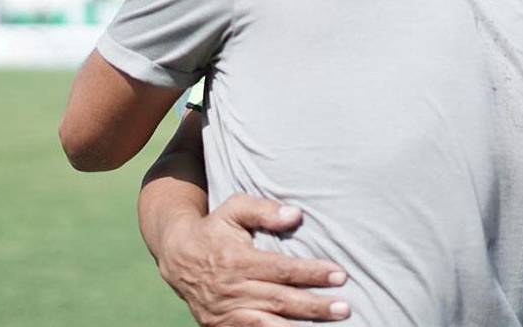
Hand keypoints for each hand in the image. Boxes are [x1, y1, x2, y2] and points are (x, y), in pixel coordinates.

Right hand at [156, 193, 350, 325]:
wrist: (177, 255)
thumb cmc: (214, 227)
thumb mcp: (234, 208)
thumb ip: (263, 210)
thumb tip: (295, 215)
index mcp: (238, 260)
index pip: (282, 270)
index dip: (312, 273)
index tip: (340, 275)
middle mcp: (233, 289)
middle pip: (280, 301)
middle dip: (315, 306)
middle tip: (345, 308)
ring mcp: (226, 312)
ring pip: (268, 326)